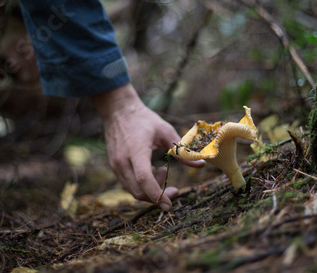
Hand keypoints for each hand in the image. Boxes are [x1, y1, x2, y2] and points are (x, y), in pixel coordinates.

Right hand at [91, 84, 204, 210]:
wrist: (118, 111)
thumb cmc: (144, 120)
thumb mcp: (166, 132)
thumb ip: (182, 151)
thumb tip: (201, 164)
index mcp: (136, 151)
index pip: (144, 179)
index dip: (157, 195)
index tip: (170, 205)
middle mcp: (122, 161)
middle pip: (139, 191)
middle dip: (158, 196)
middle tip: (175, 190)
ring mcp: (116, 165)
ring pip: (133, 190)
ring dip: (150, 190)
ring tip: (162, 172)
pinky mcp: (114, 167)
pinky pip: (128, 184)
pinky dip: (142, 185)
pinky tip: (152, 171)